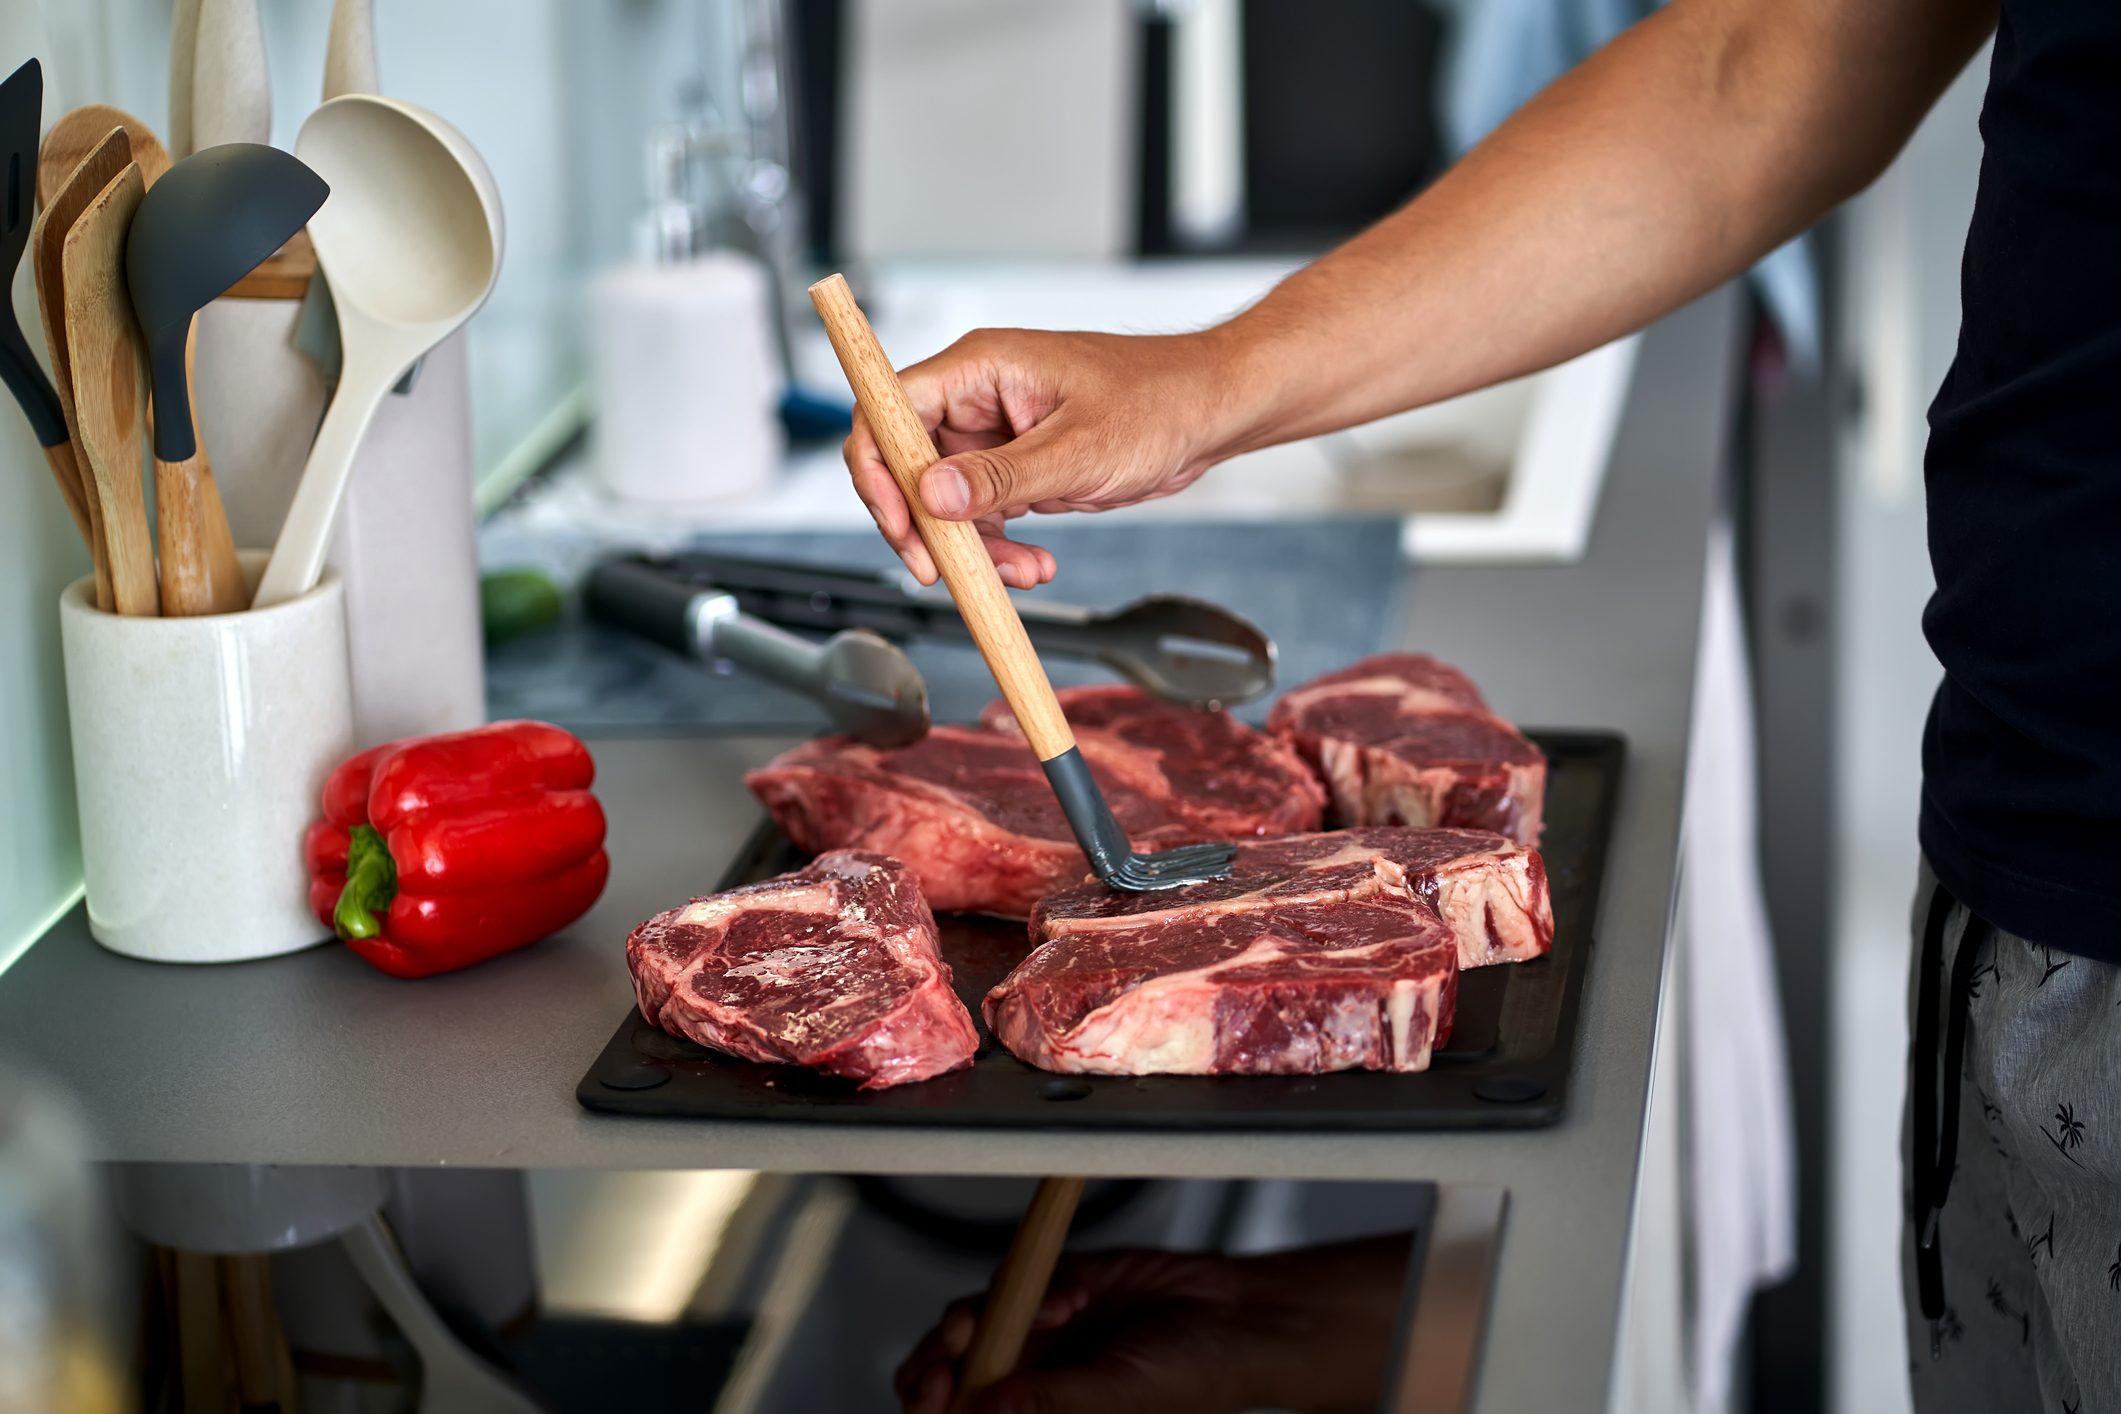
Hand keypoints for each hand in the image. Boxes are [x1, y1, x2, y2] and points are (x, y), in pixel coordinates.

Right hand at [842, 327, 1244, 587]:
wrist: (1208, 413)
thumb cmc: (1159, 400)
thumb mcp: (1078, 448)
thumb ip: (1001, 476)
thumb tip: (932, 494)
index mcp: (980, 368)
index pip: (889, 410)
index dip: (878, 469)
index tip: (899, 521)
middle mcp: (977, 397)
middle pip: (906, 464)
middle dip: (924, 524)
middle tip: (942, 570)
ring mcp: (995, 434)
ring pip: (945, 501)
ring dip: (971, 547)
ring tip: (1018, 574)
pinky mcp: (1016, 466)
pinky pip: (983, 514)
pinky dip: (1000, 547)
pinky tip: (1034, 564)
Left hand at [894, 1238, 1409, 1413]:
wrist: (1238, 1315)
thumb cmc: (1196, 1377)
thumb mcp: (1120, 1395)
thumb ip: (1054, 1403)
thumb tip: (987, 1410)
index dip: (933, 1405)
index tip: (935, 1385)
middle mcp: (1028, 1383)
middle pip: (948, 1374)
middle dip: (943, 1357)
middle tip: (962, 1339)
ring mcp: (1036, 1335)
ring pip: (972, 1322)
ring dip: (993, 1313)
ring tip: (1042, 1311)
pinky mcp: (1054, 1286)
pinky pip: (1014, 1279)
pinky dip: (1036, 1280)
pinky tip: (1076, 1291)